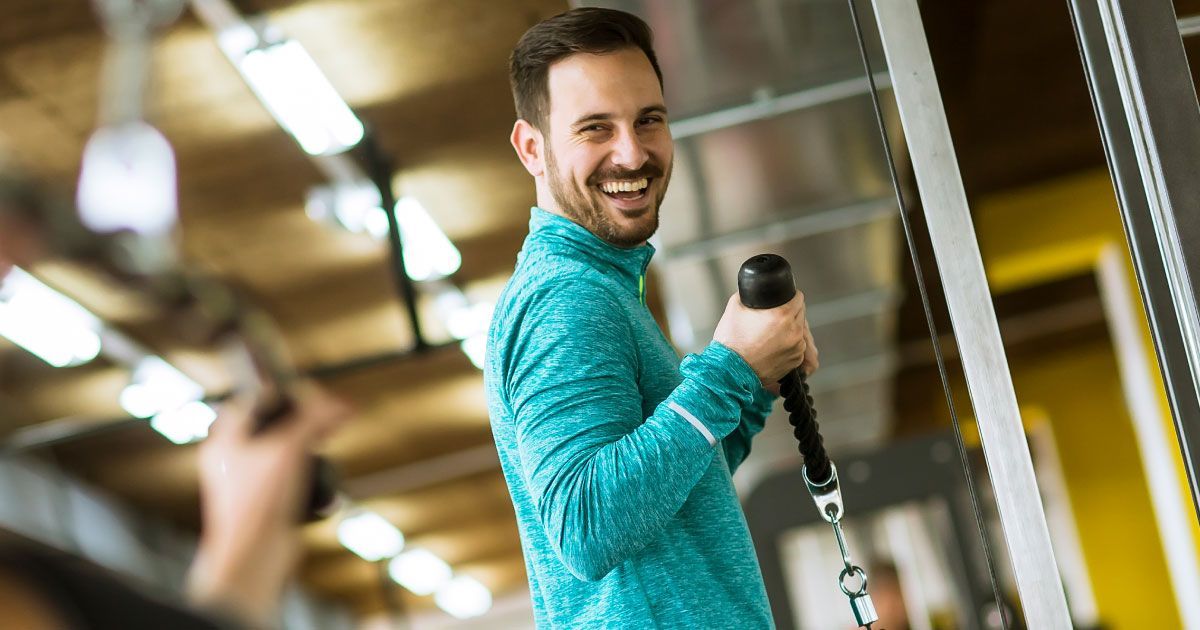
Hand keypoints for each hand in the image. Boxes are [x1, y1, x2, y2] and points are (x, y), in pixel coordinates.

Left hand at [187, 384, 347, 625]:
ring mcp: (249, 482)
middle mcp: (234, 458)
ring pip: (284, 449)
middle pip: (273, 424)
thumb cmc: (260, 502)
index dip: (287, 393)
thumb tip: (340, 404)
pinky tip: (324, 476)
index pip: (256, 400)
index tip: (314, 395)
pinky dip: (309, 472)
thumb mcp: (289, 448)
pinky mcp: (267, 502)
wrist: (256, 556)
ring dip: (310, 445)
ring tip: (330, 440)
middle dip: (306, 419)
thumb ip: (313, 419)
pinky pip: (290, 476)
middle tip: (331, 417)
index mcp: (227, 440)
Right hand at [713, 292, 819, 389]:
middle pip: (801, 313)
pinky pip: (797, 346)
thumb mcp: (735, 307)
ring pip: (800, 330)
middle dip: (789, 312)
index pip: (798, 298)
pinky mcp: (795, 361)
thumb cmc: (731, 343)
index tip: (783, 299)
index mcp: (782, 316)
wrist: (729, 372)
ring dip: (790, 329)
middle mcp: (793, 332)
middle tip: (773, 317)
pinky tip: (772, 346)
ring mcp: (796, 348)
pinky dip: (789, 344)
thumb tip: (756, 289)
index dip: (789, 296)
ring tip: (771, 333)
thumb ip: (749, 293)